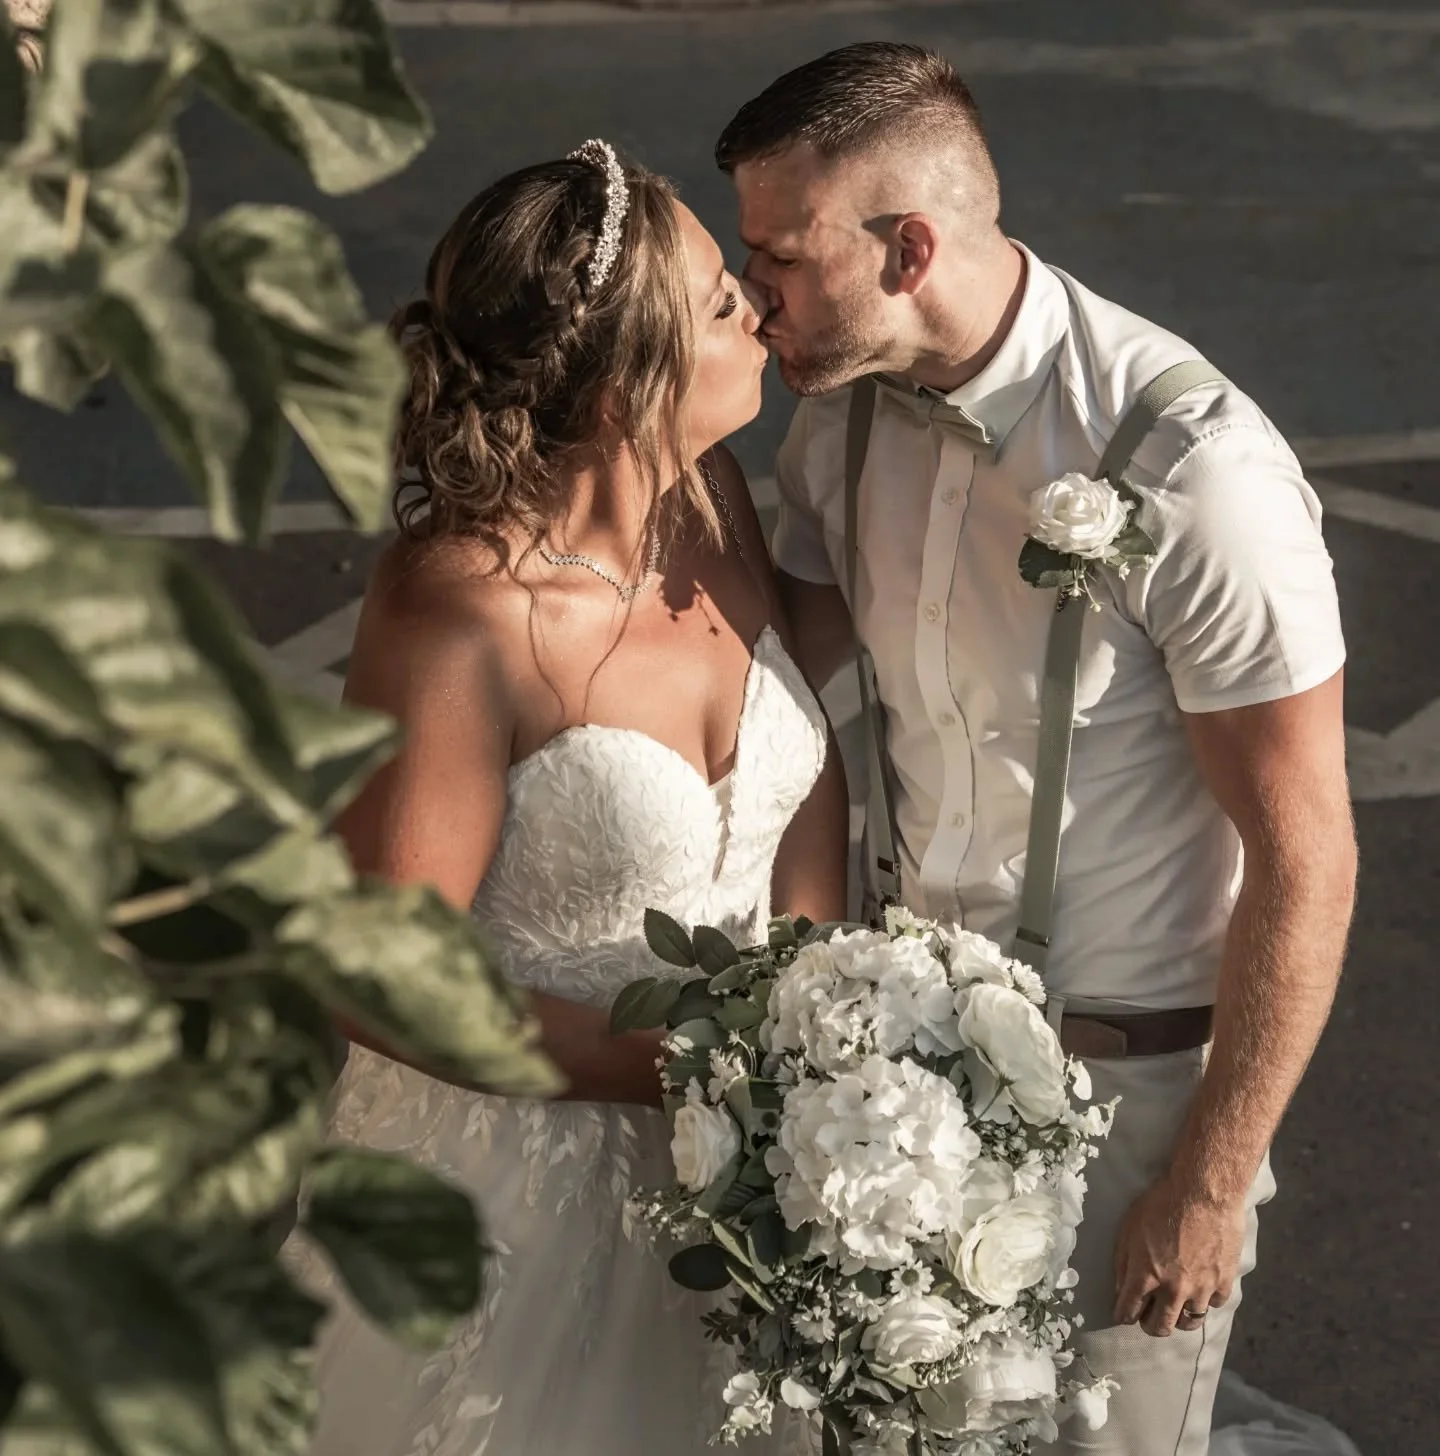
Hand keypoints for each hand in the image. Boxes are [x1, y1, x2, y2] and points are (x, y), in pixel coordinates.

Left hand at [1112, 1173, 1246, 1336]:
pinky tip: (1200, 1289)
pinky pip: (1213, 1305)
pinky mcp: (1224, 1283)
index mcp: (1145, 1275)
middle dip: (1149, 1324)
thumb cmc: (1162, 1202)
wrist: (1205, 1191)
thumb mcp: (1129, 1227)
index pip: (1128, 1312)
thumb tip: (1122, 1290)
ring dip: (1179, 1317)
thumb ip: (1123, 1263)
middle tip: (1148, 1316)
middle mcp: (1173, 1289)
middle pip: (1159, 1327)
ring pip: (1189, 1323)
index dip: (1122, 1314)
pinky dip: (1205, 1301)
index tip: (1123, 1313)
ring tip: (1175, 1308)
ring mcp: (1201, 1289)